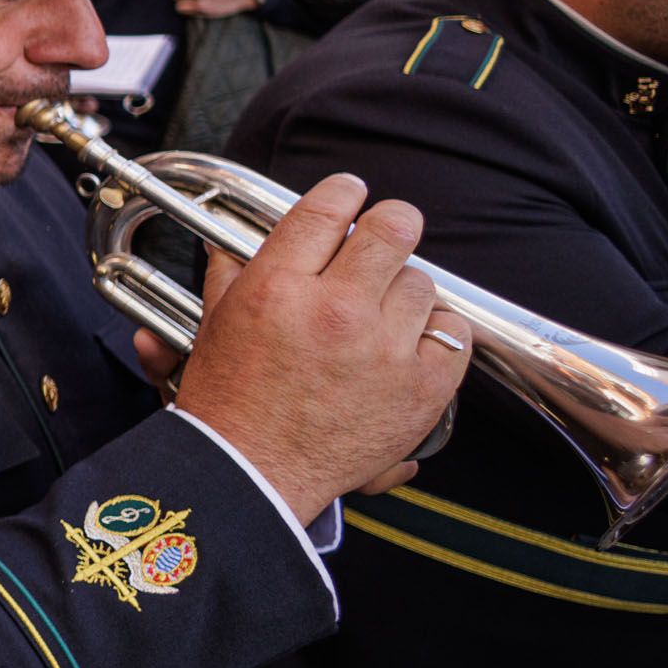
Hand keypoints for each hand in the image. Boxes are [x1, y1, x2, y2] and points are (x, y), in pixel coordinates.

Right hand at [172, 173, 469, 521]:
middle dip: (391, 224)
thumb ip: (228, 277)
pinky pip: (454, 334)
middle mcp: (335, 310)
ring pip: (422, 283)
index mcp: (278, 287)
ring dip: (404, 292)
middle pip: (394, 229)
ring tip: (384, 313)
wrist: (251, 477)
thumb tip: (229, 244)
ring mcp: (383, 348)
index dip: (346, 191)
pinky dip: (439, 335)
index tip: (352, 193)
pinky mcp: (421, 387)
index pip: (328, 208)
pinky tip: (413, 342)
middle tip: (386, 234)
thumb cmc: (228, 407)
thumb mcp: (213, 328)